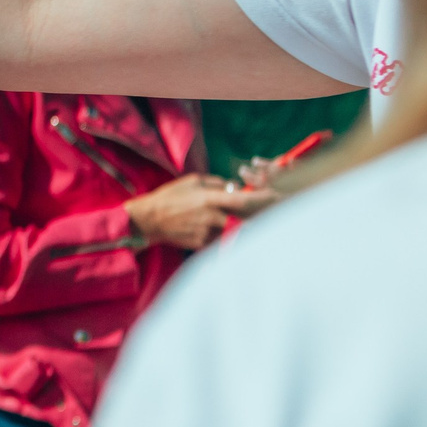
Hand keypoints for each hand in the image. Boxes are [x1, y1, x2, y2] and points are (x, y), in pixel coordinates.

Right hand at [122, 172, 273, 250]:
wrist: (148, 220)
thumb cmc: (170, 196)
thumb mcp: (192, 181)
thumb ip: (217, 183)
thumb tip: (235, 187)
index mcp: (210, 198)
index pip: (244, 200)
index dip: (263, 198)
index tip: (279, 196)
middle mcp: (211, 217)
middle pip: (245, 219)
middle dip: (260, 216)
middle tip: (275, 212)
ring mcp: (207, 233)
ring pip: (234, 230)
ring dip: (241, 226)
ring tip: (240, 221)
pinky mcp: (202, 244)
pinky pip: (220, 238)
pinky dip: (224, 234)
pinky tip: (217, 229)